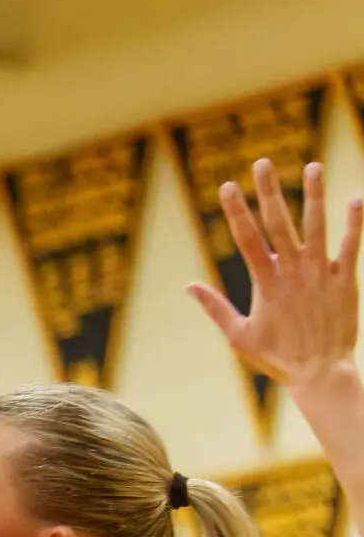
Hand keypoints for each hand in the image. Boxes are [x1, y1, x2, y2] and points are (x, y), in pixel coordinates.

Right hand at [190, 158, 362, 397]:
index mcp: (266, 285)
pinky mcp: (345, 281)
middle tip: (263, 162)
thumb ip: (215, 308)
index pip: (248, 240)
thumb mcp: (239, 337)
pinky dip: (353, 223)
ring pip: (317, 227)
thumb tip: (189, 286)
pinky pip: (351, 246)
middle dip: (269, 192)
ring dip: (315, 195)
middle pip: (279, 224)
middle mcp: (293, 274)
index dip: (237, 212)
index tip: (227, 186)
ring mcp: (321, 275)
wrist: (321, 373)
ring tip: (314, 166)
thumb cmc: (277, 358)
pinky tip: (354, 198)